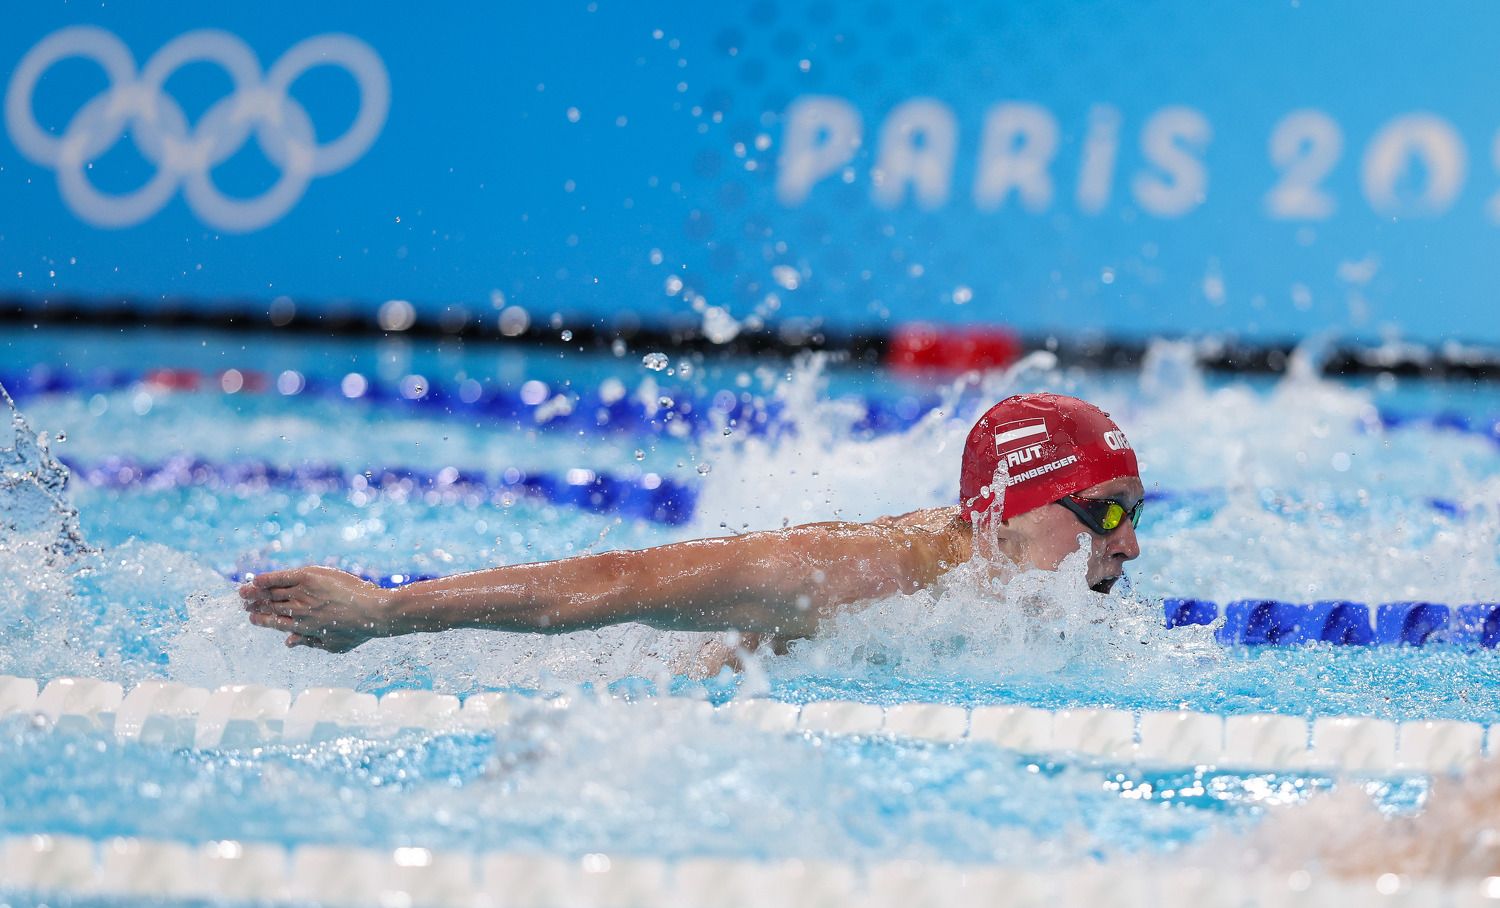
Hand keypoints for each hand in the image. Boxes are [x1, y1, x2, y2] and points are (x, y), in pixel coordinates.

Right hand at [239, 566, 392, 652]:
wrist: (373, 612)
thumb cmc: (358, 630)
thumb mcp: (333, 644)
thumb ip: (309, 643)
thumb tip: (287, 643)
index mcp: (303, 628)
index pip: (276, 624)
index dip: (262, 620)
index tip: (252, 617)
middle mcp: (299, 611)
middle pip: (271, 607)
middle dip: (255, 604)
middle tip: (243, 602)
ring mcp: (303, 594)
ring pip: (273, 593)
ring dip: (255, 592)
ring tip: (244, 591)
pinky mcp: (309, 578)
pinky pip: (282, 577)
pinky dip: (268, 578)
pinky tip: (256, 579)